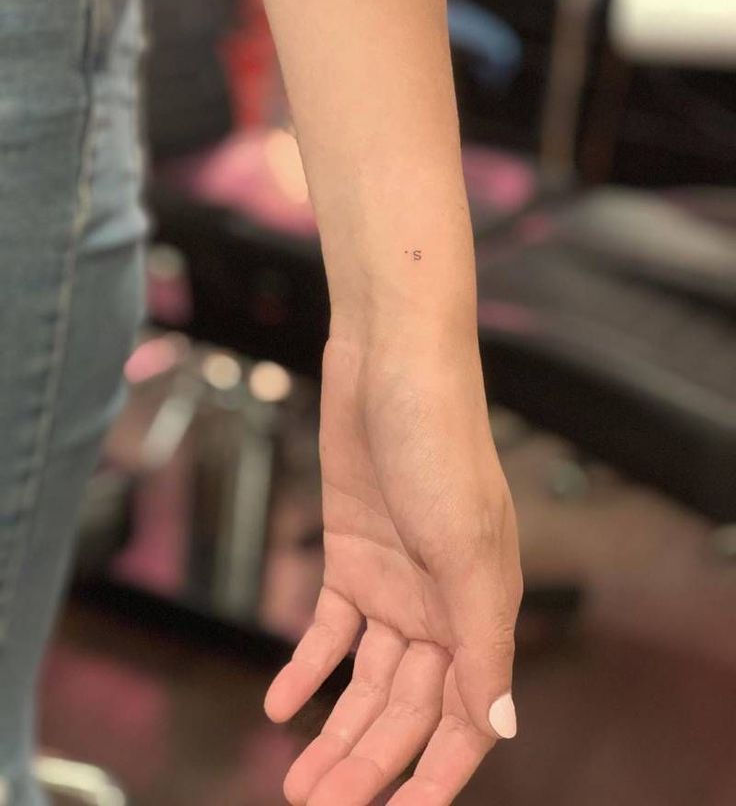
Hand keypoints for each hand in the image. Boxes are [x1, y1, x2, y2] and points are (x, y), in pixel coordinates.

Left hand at [265, 333, 522, 804]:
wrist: (390, 362)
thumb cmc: (439, 440)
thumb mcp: (467, 544)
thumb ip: (484, 639)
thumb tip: (504, 727)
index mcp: (480, 605)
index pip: (464, 715)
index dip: (434, 773)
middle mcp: (439, 601)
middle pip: (404, 706)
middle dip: (367, 762)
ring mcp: (393, 580)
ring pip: (365, 679)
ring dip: (333, 728)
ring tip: (296, 779)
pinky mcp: (351, 554)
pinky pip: (329, 628)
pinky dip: (306, 667)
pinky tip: (280, 702)